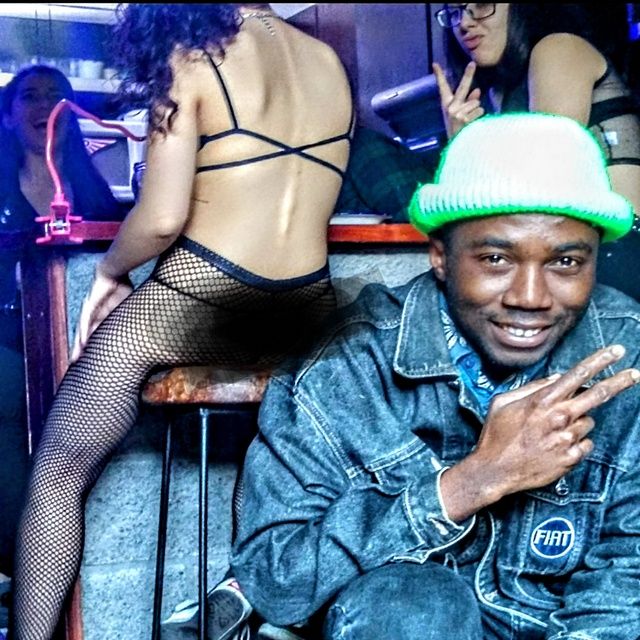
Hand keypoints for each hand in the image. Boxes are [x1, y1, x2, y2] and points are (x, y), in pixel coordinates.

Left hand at [70, 266, 132, 363]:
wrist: (115, 271)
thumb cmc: (122, 287)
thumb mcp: (125, 307)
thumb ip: (127, 318)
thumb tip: (141, 330)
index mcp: (103, 317)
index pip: (96, 335)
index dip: (94, 347)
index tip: (91, 360)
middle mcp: (93, 315)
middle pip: (85, 336)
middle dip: (81, 350)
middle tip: (76, 363)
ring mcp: (89, 310)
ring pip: (82, 331)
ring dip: (79, 344)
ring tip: (76, 358)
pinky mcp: (89, 305)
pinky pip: (86, 320)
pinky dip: (84, 331)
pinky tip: (83, 342)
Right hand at [433, 61, 484, 137]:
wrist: (457, 146)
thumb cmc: (458, 128)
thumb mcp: (459, 114)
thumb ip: (468, 101)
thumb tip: (478, 90)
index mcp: (447, 104)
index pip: (443, 87)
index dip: (439, 76)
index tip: (435, 64)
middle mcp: (450, 107)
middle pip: (462, 87)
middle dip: (468, 75)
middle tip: (472, 63)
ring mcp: (457, 113)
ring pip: (476, 102)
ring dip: (477, 110)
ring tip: (470, 121)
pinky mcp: (464, 118)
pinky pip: (479, 110)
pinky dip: (479, 116)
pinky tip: (473, 124)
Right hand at [473, 345, 639, 498]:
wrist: (494, 470)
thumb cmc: (496, 435)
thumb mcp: (503, 402)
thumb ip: (532, 388)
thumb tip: (557, 379)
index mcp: (542, 400)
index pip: (578, 374)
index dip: (600, 360)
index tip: (617, 351)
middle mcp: (559, 417)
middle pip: (598, 394)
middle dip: (620, 381)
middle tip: (634, 374)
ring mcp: (567, 439)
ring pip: (588, 422)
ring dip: (576, 422)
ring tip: (551, 432)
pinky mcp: (571, 458)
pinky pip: (585, 444)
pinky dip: (575, 443)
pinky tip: (555, 446)